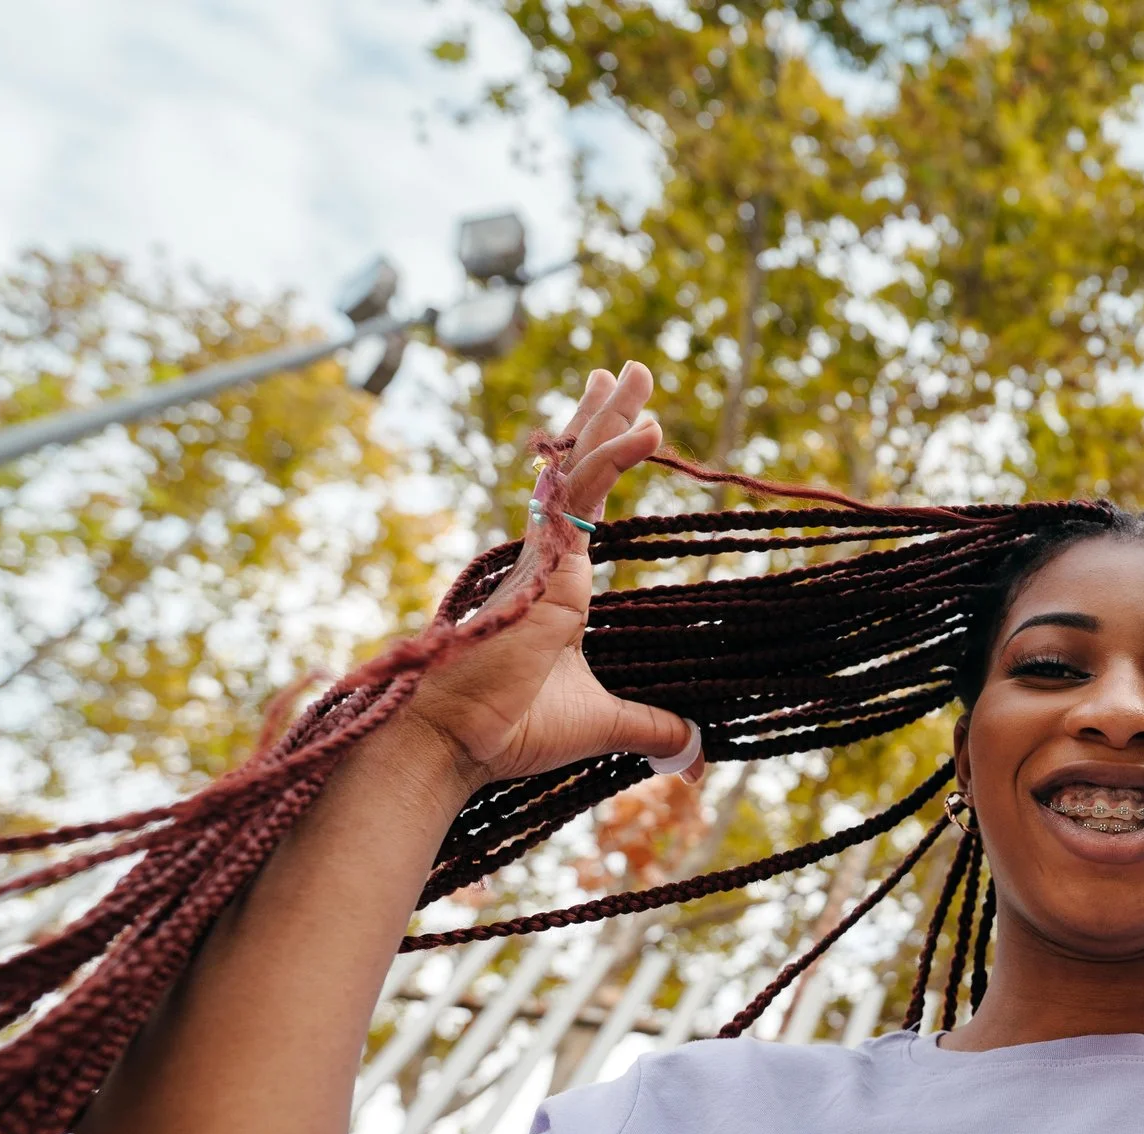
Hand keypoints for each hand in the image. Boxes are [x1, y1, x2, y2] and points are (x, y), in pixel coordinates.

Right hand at [399, 362, 699, 794]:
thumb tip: (692, 751)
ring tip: (636, 371)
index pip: (581, 505)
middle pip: (578, 470)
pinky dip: (615, 457)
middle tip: (628, 371)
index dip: (600, 461)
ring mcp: (541, 557)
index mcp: (555, 585)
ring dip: (611, 417)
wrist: (450, 740)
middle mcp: (546, 560)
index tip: (621, 426)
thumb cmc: (506, 730)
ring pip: (579, 468)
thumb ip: (649, 727)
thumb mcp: (600, 724)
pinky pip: (582, 494)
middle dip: (605, 418)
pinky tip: (651, 429)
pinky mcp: (543, 563)